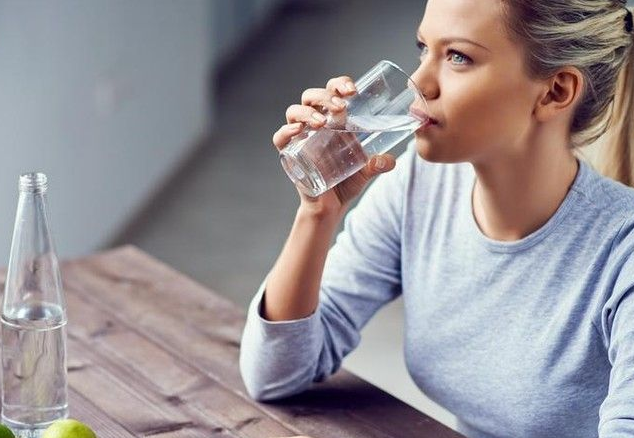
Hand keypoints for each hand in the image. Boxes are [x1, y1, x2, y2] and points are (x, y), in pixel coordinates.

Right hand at [273, 76, 395, 217]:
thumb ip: (378, 164)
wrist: (331, 206)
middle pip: (311, 96)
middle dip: (325, 96)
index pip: (332, 91)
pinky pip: (280, 138)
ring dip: (308, 112)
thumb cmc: (346, 181)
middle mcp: (315, 124)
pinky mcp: (290, 154)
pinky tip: (297, 131)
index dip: (339, 84)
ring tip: (322, 122)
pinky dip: (285, 131)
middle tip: (341, 107)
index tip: (353, 90)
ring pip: (294, 111)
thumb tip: (391, 160)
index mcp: (334, 120)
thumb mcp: (366, 171)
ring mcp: (300, 137)